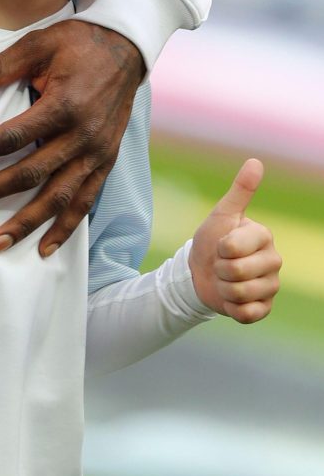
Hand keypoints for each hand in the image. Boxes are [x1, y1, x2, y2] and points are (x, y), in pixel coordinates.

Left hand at [0, 21, 144, 256]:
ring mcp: (97, 153)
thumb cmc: (79, 43)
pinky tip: (45, 247)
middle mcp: (82, 136)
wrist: (127, 48)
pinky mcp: (106, 162)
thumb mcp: (37, 45)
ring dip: (27, 223)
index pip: (11, 136)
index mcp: (63, 105)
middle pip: (30, 173)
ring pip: (58, 197)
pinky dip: (65, 227)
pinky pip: (85, 201)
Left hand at [189, 159, 281, 322]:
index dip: (220, 249)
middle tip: (220, 264)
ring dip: (224, 289)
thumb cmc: (211, 240)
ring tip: (224, 280)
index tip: (220, 245)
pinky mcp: (265, 308)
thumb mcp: (222, 214)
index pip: (234, 248)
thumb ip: (240, 191)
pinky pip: (248, 314)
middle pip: (237, 272)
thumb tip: (255, 162)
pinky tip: (231, 298)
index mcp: (264, 236)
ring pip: (241, 294)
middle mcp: (274, 261)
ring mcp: (271, 286)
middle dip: (220, 269)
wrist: (200, 273)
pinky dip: (232, 308)